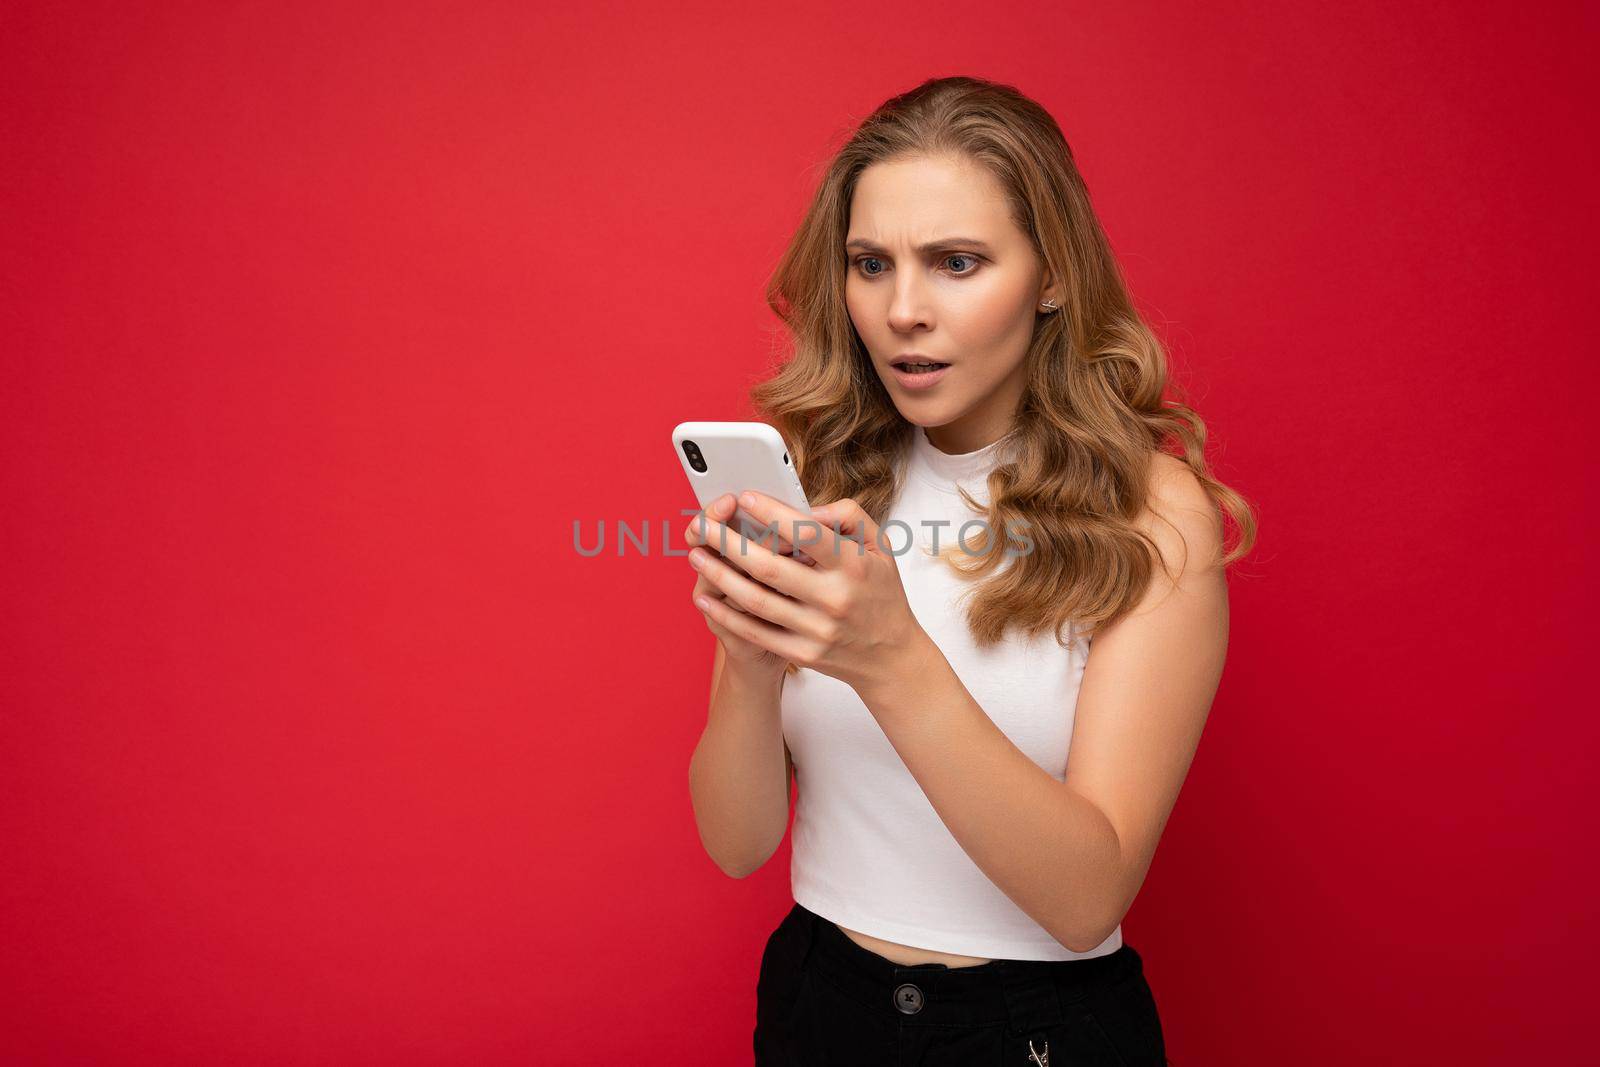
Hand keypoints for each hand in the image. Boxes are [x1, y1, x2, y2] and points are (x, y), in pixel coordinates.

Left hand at [682, 489, 932, 694]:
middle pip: (770, 567)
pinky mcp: (803, 653)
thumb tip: (808, 509)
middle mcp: (834, 598)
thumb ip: (849, 516)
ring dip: (720, 576)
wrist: (889, 657)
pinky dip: (726, 614)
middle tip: (702, 525)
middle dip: (729, 543)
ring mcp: (817, 629)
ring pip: (757, 601)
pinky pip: (757, 632)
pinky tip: (705, 596)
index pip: (807, 534)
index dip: (771, 513)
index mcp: (853, 565)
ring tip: (696, 554)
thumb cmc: (880, 593)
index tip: (743, 498)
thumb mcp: (881, 546)